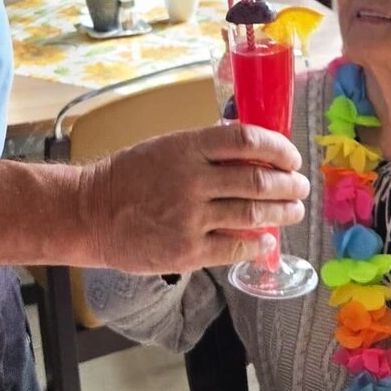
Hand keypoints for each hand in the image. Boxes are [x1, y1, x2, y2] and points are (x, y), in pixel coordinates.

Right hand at [78, 122, 309, 273]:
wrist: (90, 213)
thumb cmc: (127, 177)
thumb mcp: (164, 147)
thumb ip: (203, 149)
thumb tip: (249, 151)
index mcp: (187, 147)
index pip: (247, 140)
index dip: (278, 148)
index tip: (290, 157)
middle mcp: (192, 179)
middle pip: (258, 180)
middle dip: (289, 185)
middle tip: (300, 187)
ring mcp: (190, 217)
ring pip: (252, 213)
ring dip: (281, 213)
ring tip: (292, 212)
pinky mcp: (187, 250)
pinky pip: (234, 246)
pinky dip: (256, 243)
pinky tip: (265, 240)